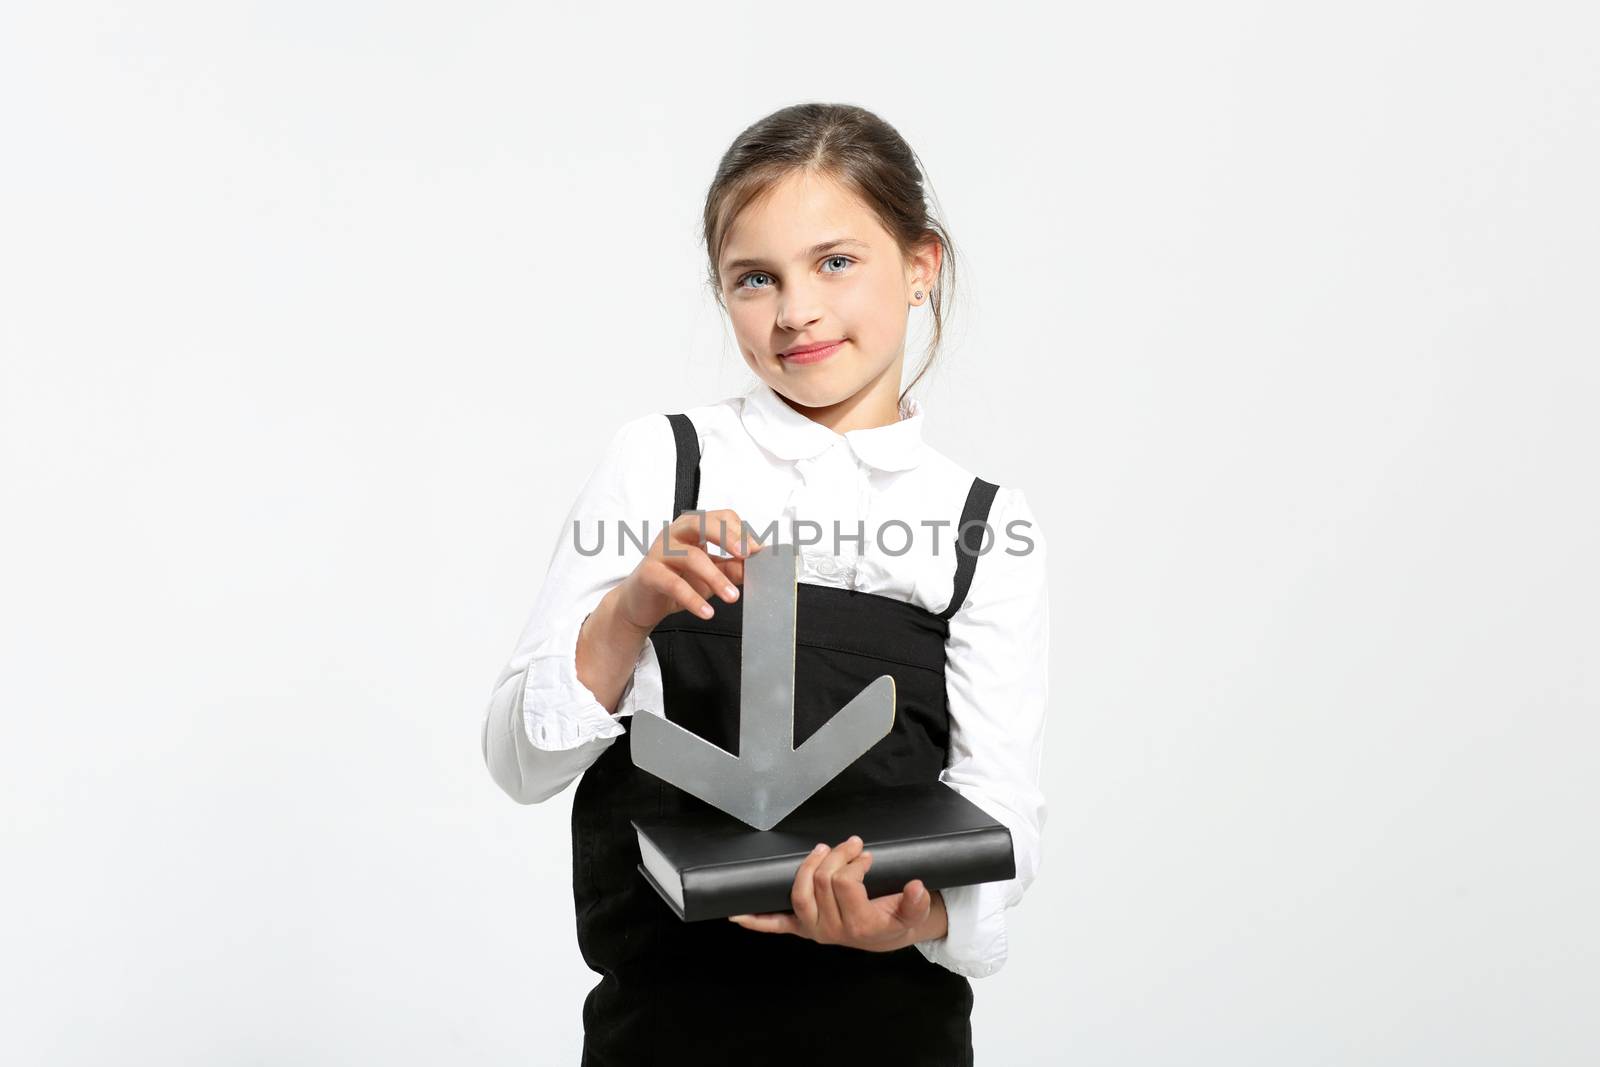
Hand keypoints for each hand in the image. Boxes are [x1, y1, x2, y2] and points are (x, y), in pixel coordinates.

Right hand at [614, 508, 767, 632]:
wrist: (641, 602)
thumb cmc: (675, 580)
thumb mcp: (710, 575)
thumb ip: (732, 569)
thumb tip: (755, 568)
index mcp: (692, 528)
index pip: (720, 517)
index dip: (740, 532)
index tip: (757, 551)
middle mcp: (675, 534)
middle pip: (702, 523)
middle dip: (727, 537)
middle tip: (746, 555)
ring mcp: (659, 551)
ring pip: (691, 556)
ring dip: (715, 577)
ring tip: (732, 596)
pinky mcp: (649, 573)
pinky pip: (673, 583)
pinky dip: (692, 599)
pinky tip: (707, 611)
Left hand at [727, 836, 939, 952]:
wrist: (887, 936)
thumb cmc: (896, 918)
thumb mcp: (914, 913)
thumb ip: (916, 902)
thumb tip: (916, 886)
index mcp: (859, 926)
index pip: (845, 884)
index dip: (854, 864)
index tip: (866, 855)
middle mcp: (832, 931)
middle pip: (822, 883)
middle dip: (836, 856)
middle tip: (851, 844)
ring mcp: (813, 929)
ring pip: (799, 895)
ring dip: (806, 868)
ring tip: (821, 850)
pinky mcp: (801, 928)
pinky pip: (776, 925)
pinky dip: (755, 920)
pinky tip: (736, 915)